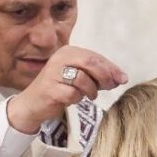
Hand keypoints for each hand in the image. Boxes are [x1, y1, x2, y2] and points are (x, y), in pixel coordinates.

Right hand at [7, 46, 126, 133]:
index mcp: (68, 51)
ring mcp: (53, 74)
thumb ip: (98, 75)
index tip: (123, 79)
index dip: (111, 68)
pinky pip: (73, 94)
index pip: (95, 57)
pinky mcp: (50, 89)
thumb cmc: (59, 89)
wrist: (33, 104)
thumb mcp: (79, 77)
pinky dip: (77, 99)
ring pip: (83, 79)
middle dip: (105, 76)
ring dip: (91, 90)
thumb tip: (121, 78)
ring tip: (88, 95)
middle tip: (110, 86)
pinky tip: (71, 99)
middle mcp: (60, 59)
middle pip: (90, 63)